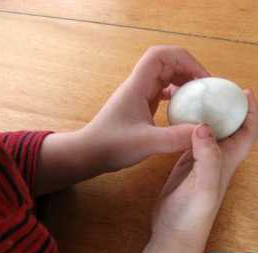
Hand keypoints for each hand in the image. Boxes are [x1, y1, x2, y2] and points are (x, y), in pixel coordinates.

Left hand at [81, 45, 209, 171]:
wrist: (90, 154)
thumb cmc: (111, 144)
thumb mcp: (145, 142)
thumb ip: (175, 138)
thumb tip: (203, 131)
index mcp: (137, 86)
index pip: (159, 55)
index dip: (183, 58)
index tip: (200, 77)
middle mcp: (138, 87)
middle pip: (166, 64)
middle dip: (187, 71)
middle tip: (205, 89)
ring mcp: (138, 97)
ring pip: (164, 79)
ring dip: (182, 83)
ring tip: (198, 97)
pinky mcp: (140, 108)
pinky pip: (161, 94)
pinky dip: (175, 97)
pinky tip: (182, 108)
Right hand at [133, 90, 257, 252]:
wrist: (173, 231)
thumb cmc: (192, 215)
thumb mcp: (203, 187)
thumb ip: (207, 157)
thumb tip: (204, 126)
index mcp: (226, 163)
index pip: (246, 133)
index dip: (250, 112)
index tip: (245, 91)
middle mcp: (217, 160)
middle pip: (230, 129)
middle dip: (228, 108)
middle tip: (217, 89)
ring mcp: (200, 162)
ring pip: (210, 133)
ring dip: (209, 116)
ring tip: (199, 99)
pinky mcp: (185, 164)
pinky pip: (192, 140)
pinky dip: (190, 128)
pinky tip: (183, 121)